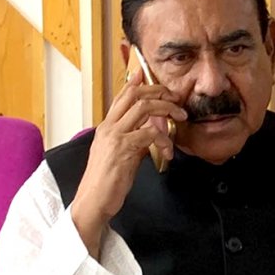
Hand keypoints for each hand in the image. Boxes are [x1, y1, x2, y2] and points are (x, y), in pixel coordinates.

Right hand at [71, 69, 186, 257]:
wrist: (93, 200)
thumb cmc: (108, 180)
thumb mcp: (121, 154)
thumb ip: (135, 140)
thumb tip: (153, 132)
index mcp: (107, 127)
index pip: (122, 97)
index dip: (136, 83)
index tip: (147, 74)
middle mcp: (109, 127)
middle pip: (134, 95)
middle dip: (158, 91)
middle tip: (176, 98)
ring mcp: (115, 136)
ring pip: (143, 108)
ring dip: (166, 109)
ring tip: (180, 117)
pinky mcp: (123, 149)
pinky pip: (150, 133)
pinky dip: (164, 139)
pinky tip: (168, 151)